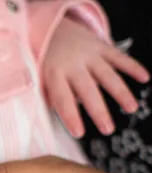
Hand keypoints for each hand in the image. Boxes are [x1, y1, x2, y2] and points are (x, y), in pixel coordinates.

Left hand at [43, 18, 148, 136]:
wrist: (53, 29)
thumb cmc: (47, 60)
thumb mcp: (40, 76)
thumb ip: (51, 95)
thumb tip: (63, 116)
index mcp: (54, 74)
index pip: (63, 99)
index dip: (70, 116)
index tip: (78, 133)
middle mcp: (73, 64)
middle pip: (88, 90)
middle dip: (98, 111)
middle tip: (107, 129)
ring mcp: (89, 55)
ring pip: (107, 75)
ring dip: (121, 92)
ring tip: (131, 108)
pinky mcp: (102, 46)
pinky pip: (119, 57)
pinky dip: (132, 67)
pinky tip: (145, 78)